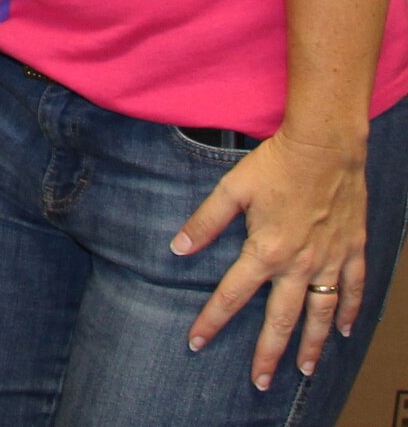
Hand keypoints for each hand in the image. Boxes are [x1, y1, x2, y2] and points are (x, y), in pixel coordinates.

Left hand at [172, 129, 368, 387]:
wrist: (326, 147)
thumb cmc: (276, 164)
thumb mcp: (232, 189)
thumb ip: (204, 222)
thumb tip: (177, 248)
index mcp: (265, 251)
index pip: (232, 296)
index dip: (212, 321)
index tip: (196, 342)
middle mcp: (299, 263)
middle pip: (281, 320)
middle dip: (268, 354)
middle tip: (261, 382)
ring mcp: (329, 259)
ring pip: (320, 314)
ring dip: (311, 345)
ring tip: (303, 370)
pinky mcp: (352, 250)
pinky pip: (352, 289)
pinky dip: (347, 311)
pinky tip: (343, 330)